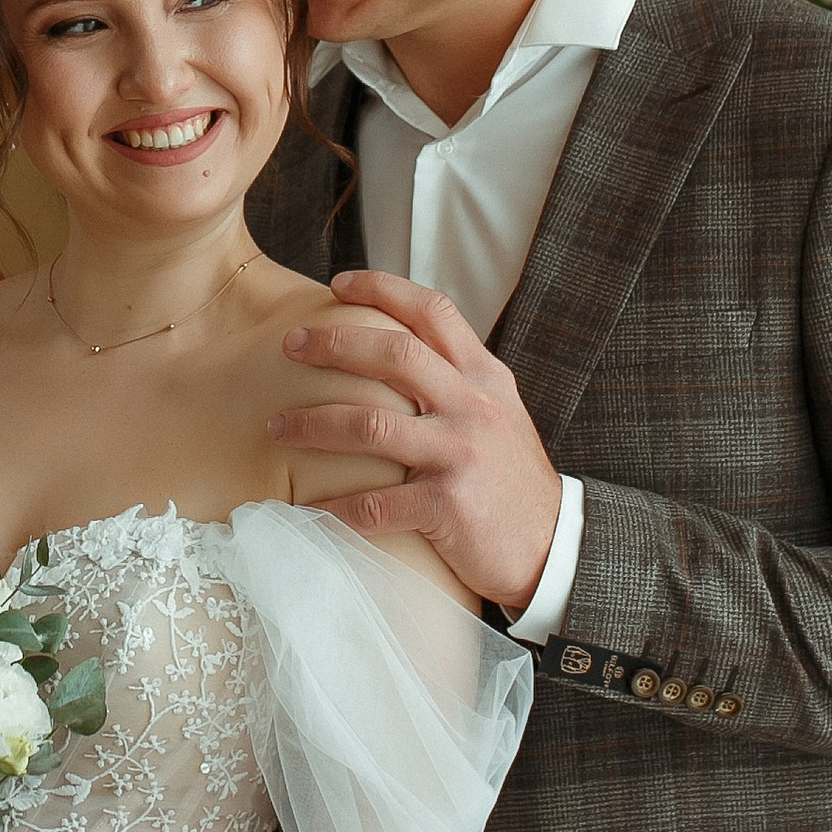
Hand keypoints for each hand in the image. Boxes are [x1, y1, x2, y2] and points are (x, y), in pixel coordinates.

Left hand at [271, 270, 562, 616]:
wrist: (555, 548)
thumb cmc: (512, 480)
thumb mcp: (499, 414)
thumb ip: (457, 380)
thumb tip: (397, 348)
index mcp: (485, 377)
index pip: (434, 312)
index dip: (384, 289)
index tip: (338, 283)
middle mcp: (474, 407)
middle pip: (395, 355)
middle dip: (333, 344)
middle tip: (289, 345)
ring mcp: (461, 455)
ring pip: (371, 425)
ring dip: (313, 424)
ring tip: (276, 427)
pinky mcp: (448, 506)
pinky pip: (374, 504)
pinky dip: (333, 507)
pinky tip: (306, 508)